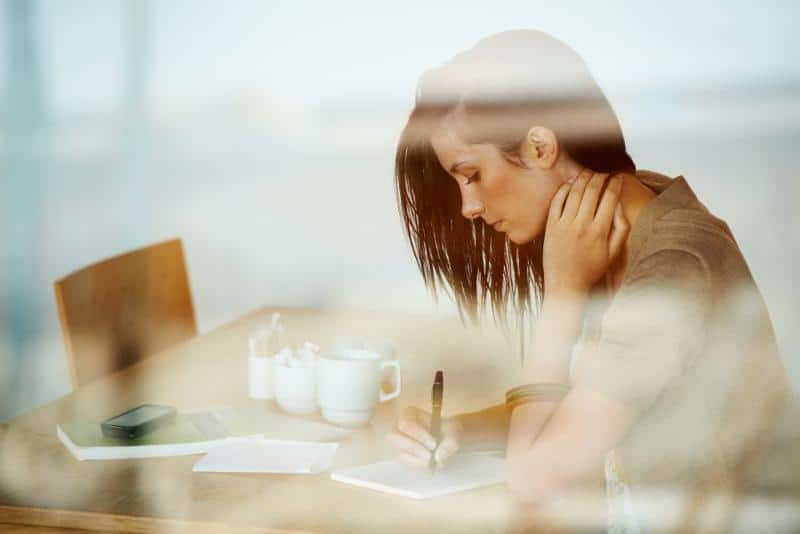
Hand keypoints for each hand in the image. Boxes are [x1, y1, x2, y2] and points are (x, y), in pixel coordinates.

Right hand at [387, 406, 463, 468]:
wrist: (448, 436)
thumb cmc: (448, 429)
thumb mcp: (454, 432)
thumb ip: (450, 443)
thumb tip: (438, 457)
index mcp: (409, 413)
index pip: (406, 424)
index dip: (418, 435)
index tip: (433, 445)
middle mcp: (399, 426)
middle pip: (395, 438)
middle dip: (414, 448)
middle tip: (430, 456)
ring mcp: (397, 441)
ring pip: (399, 452)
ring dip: (416, 460)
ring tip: (432, 462)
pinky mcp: (400, 454)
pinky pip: (404, 462)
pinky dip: (417, 465)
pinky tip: (429, 464)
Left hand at [543, 168, 629, 297]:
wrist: (566, 283)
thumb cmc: (592, 268)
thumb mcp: (614, 252)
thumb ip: (621, 228)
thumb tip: (620, 205)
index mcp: (600, 231)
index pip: (610, 198)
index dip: (615, 183)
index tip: (618, 178)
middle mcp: (582, 225)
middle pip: (592, 190)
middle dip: (600, 177)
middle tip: (604, 174)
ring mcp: (564, 225)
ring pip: (574, 192)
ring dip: (583, 178)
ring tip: (589, 174)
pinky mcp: (551, 226)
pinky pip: (557, 201)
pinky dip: (564, 189)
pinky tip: (570, 183)